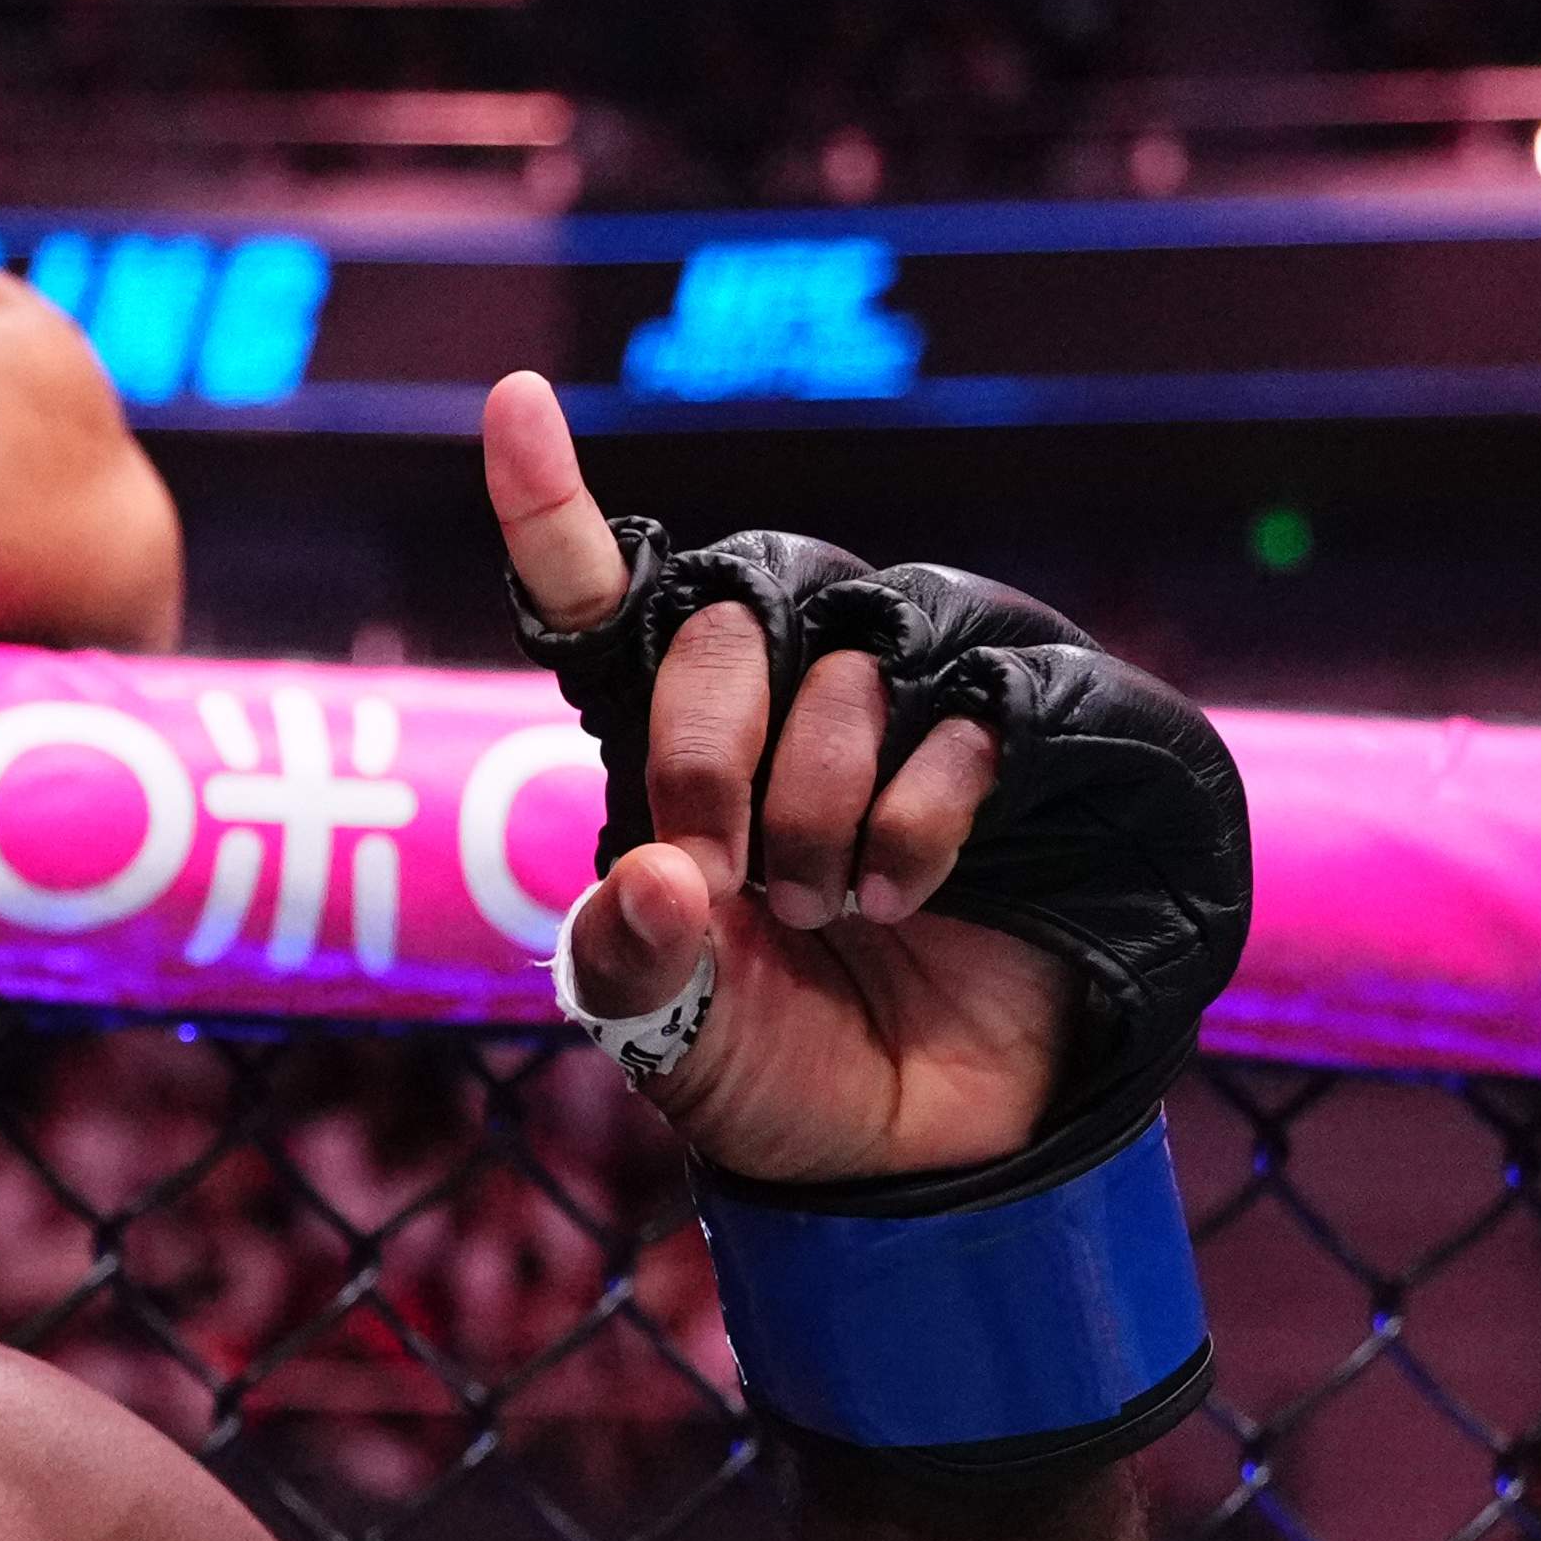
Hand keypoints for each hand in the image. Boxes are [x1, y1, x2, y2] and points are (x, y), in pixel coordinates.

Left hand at [485, 372, 1066, 1186]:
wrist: (935, 1136)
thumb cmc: (780, 1058)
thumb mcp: (673, 1039)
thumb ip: (633, 966)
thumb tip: (661, 875)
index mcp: (673, 744)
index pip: (603, 599)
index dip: (553, 506)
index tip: (513, 405)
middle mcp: (790, 693)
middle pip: (726, 615)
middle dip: (704, 749)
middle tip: (724, 871)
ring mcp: (914, 699)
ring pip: (852, 655)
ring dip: (820, 797)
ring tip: (825, 905)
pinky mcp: (1028, 730)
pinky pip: (969, 712)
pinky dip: (917, 817)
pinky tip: (897, 894)